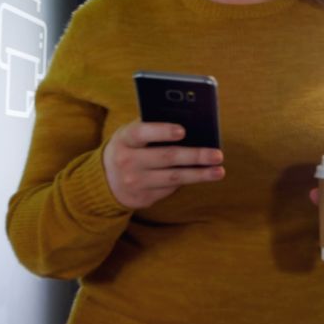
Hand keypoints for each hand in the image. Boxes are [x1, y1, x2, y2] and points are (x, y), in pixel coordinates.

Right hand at [103, 120, 223, 209]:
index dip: (162, 131)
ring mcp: (135, 182)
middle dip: (195, 155)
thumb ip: (152, 127)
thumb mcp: (130, 135)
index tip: (183, 131)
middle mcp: (127, 161)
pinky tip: (202, 176)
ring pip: (173, 177)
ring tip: (219, 171)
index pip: (142, 132)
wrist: (104, 181)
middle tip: (218, 154)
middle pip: (166, 157)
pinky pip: (170, 189)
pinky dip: (187, 181)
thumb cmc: (128, 148)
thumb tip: (191, 125)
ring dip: (199, 174)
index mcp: (124, 139)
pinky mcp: (143, 198)